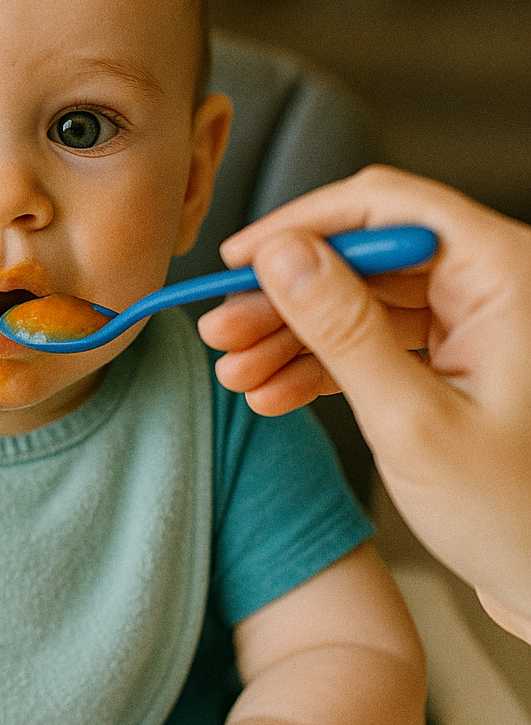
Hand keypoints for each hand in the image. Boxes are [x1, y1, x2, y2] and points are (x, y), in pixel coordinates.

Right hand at [197, 168, 530, 635]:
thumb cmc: (514, 517)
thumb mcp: (412, 422)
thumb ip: (344, 332)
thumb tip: (285, 258)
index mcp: (507, 276)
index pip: (388, 207)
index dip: (303, 226)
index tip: (239, 259)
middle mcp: (496, 287)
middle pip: (367, 256)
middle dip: (287, 295)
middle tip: (222, 329)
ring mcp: (476, 325)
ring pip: (363, 300)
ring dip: (294, 335)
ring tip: (237, 372)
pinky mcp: (458, 362)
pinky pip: (376, 342)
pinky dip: (323, 365)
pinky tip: (274, 392)